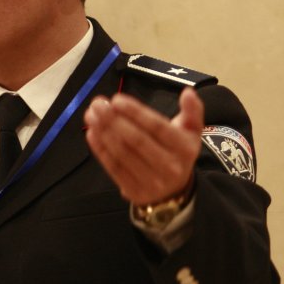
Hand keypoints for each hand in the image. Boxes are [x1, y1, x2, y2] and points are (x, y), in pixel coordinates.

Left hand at [84, 87, 203, 205]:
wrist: (174, 191)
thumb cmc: (177, 152)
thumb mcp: (191, 132)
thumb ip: (193, 111)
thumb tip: (188, 92)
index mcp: (185, 149)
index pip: (158, 127)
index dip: (136, 113)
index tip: (116, 99)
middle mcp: (170, 167)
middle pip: (137, 140)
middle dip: (114, 120)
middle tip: (98, 104)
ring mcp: (151, 182)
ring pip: (122, 154)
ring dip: (104, 132)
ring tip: (91, 115)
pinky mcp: (134, 191)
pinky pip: (114, 168)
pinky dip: (100, 150)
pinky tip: (92, 133)